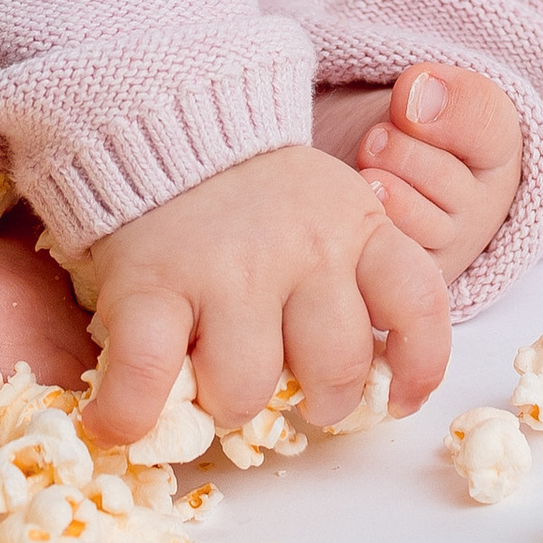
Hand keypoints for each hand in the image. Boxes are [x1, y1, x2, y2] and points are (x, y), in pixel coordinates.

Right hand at [70, 143, 448, 451]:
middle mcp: (302, 251)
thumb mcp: (337, 213)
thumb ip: (361, 279)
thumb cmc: (258, 195)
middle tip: (295, 392)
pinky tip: (125, 423)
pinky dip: (131, 413)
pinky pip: (148, 377)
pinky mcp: (150, 286)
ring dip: (230, 403)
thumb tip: (380, 382)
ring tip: (213, 381)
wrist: (169, 118)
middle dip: (319, 401)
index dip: (418, 367)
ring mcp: (225, 272)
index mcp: (358, 230)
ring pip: (246, 387)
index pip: (418, 306)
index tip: (396, 401)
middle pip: (335, 369)